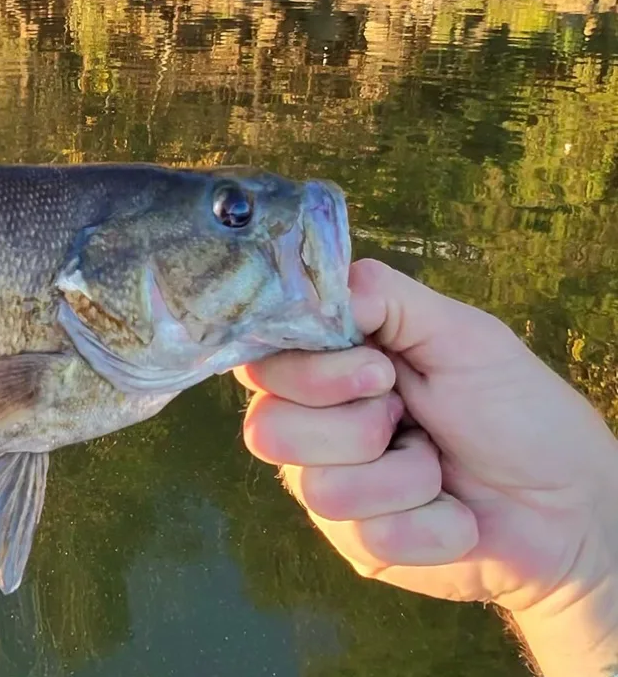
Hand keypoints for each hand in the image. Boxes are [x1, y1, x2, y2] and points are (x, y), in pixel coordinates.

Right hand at [234, 258, 617, 676]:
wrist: (571, 509)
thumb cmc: (518, 411)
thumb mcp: (458, 333)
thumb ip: (382, 296)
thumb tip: (316, 286)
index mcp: (327, 364)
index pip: (259, 362)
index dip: (305, 371)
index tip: (375, 369)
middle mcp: (314, 423)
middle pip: (269, 429)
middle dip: (359, 426)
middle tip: (410, 414)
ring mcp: (331, 485)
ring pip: (318, 487)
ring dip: (404, 477)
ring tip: (439, 466)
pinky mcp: (360, 545)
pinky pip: (367, 535)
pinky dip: (429, 523)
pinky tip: (454, 513)